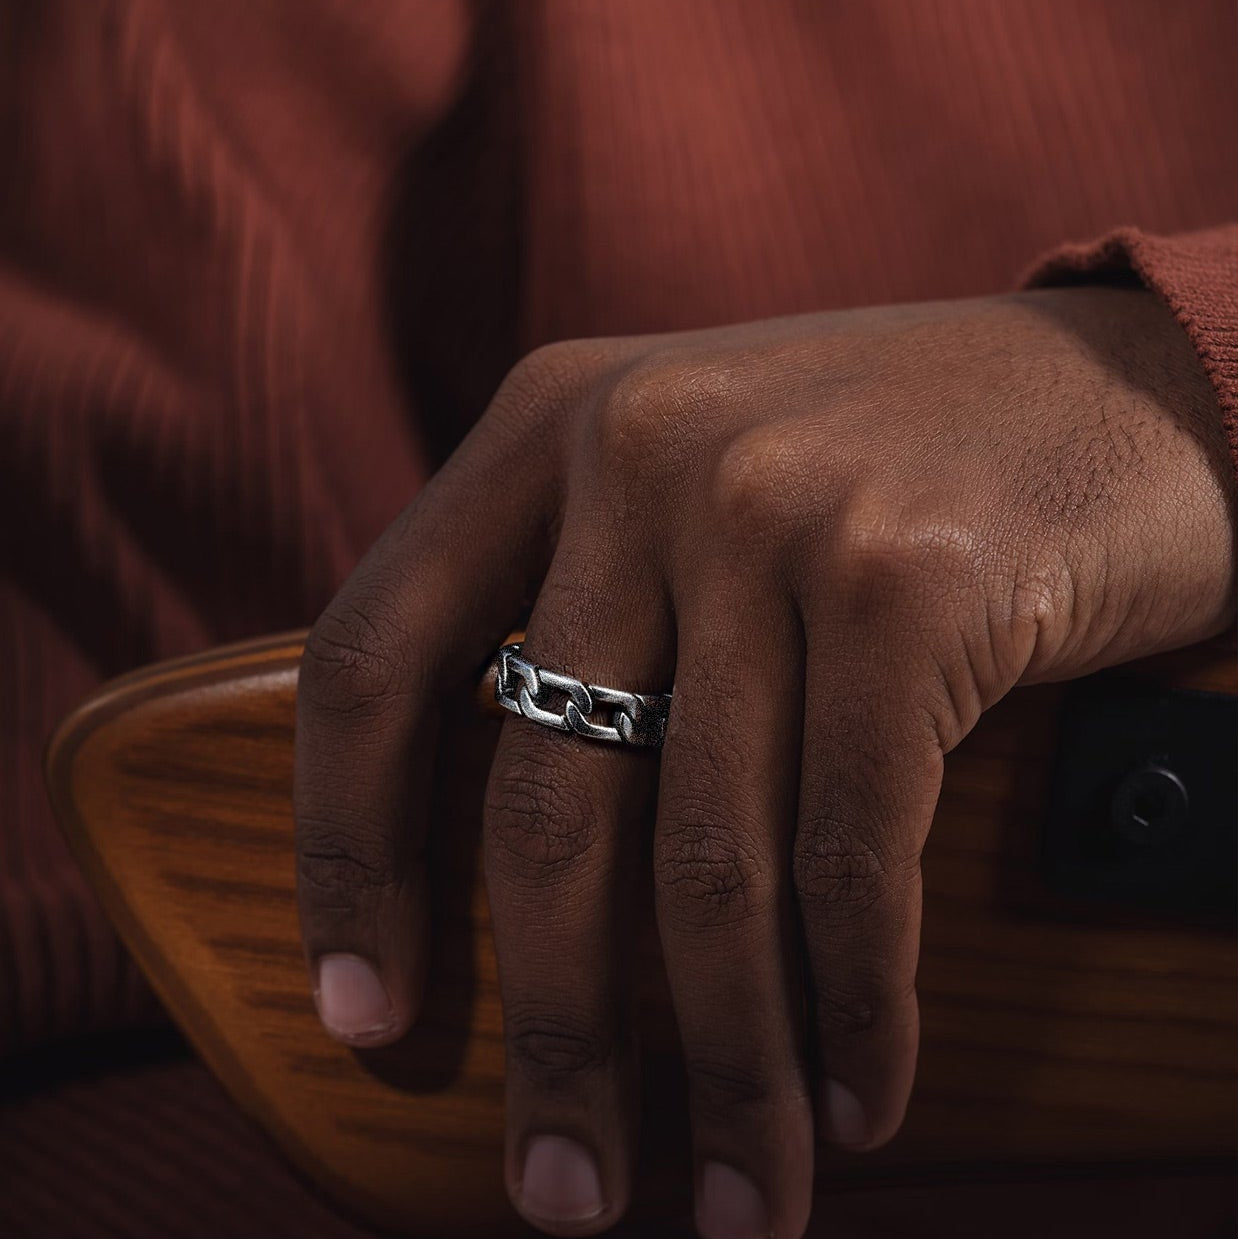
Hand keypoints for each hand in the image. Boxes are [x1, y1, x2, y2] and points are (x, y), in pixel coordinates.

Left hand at [293, 288, 1234, 1237]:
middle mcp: (640, 449)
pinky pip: (851, 851)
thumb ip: (588, 603)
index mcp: (547, 420)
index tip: (360, 1014)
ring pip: (710, 857)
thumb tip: (508, 848)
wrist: (1116, 387)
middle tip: (563, 1189)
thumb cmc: (885, 465)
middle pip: (541, 798)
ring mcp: (774, 508)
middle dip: (556, 1028)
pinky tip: (857, 1093)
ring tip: (743, 1196)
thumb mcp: (690, 482)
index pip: (369, 658)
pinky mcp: (912, 581)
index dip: (346, 853)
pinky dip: (853, 1001)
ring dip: (728, 1062)